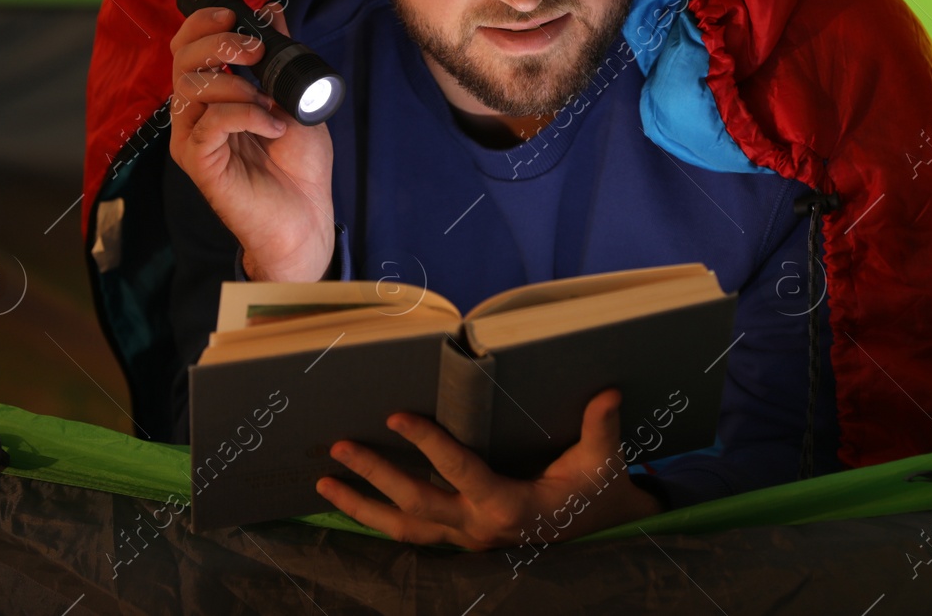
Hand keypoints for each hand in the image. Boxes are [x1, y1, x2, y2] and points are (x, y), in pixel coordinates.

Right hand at [168, 2, 334, 281]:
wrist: (306, 216)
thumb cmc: (300, 165)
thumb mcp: (295, 98)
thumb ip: (279, 57)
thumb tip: (272, 9)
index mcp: (214, 96)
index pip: (186, 48)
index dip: (202, 24)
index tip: (234, 15)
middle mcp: (196, 114)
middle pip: (181, 60)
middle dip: (218, 44)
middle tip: (255, 52)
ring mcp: (193, 137)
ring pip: (191, 87)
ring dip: (236, 85)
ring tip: (268, 104)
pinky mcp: (198, 162)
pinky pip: (210, 122)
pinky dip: (246, 116)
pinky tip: (272, 128)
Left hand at [315, 387, 664, 550]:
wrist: (603, 526)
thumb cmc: (599, 489)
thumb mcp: (603, 461)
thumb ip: (601, 428)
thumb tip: (607, 393)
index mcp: (510, 505)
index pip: (460, 471)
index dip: (427, 444)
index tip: (396, 417)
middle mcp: (480, 526)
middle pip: (416, 504)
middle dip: (374, 476)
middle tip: (340, 447)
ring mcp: (467, 537)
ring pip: (405, 528)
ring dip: (362, 507)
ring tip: (324, 484)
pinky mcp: (462, 537)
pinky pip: (413, 533)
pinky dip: (378, 520)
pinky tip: (350, 503)